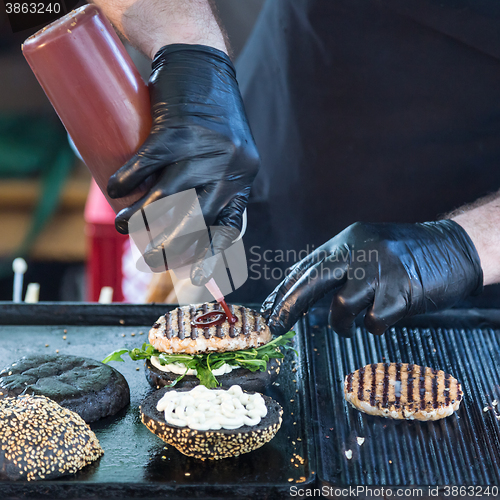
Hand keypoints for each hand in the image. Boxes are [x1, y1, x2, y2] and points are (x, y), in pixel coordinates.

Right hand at [107, 44, 258, 283]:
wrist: (201, 60)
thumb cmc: (206, 116)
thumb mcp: (221, 154)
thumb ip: (206, 185)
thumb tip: (174, 226)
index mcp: (241, 180)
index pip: (229, 228)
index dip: (209, 256)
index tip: (194, 278)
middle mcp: (230, 168)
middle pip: (195, 220)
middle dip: (167, 246)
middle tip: (145, 257)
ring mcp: (207, 148)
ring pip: (170, 198)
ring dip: (140, 219)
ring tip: (124, 225)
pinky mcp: (180, 128)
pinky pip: (150, 164)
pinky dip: (127, 180)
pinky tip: (115, 189)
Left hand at [261, 220, 482, 336]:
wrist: (453, 247)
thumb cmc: (404, 255)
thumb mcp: (365, 249)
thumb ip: (338, 267)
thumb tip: (301, 293)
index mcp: (347, 241)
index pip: (305, 267)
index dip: (283, 290)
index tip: (267, 310)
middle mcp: (360, 251)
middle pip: (313, 280)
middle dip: (289, 305)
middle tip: (275, 327)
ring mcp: (381, 270)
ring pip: (342, 304)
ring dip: (341, 324)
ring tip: (348, 327)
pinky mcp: (402, 290)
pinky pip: (374, 320)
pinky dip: (372, 326)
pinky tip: (381, 319)